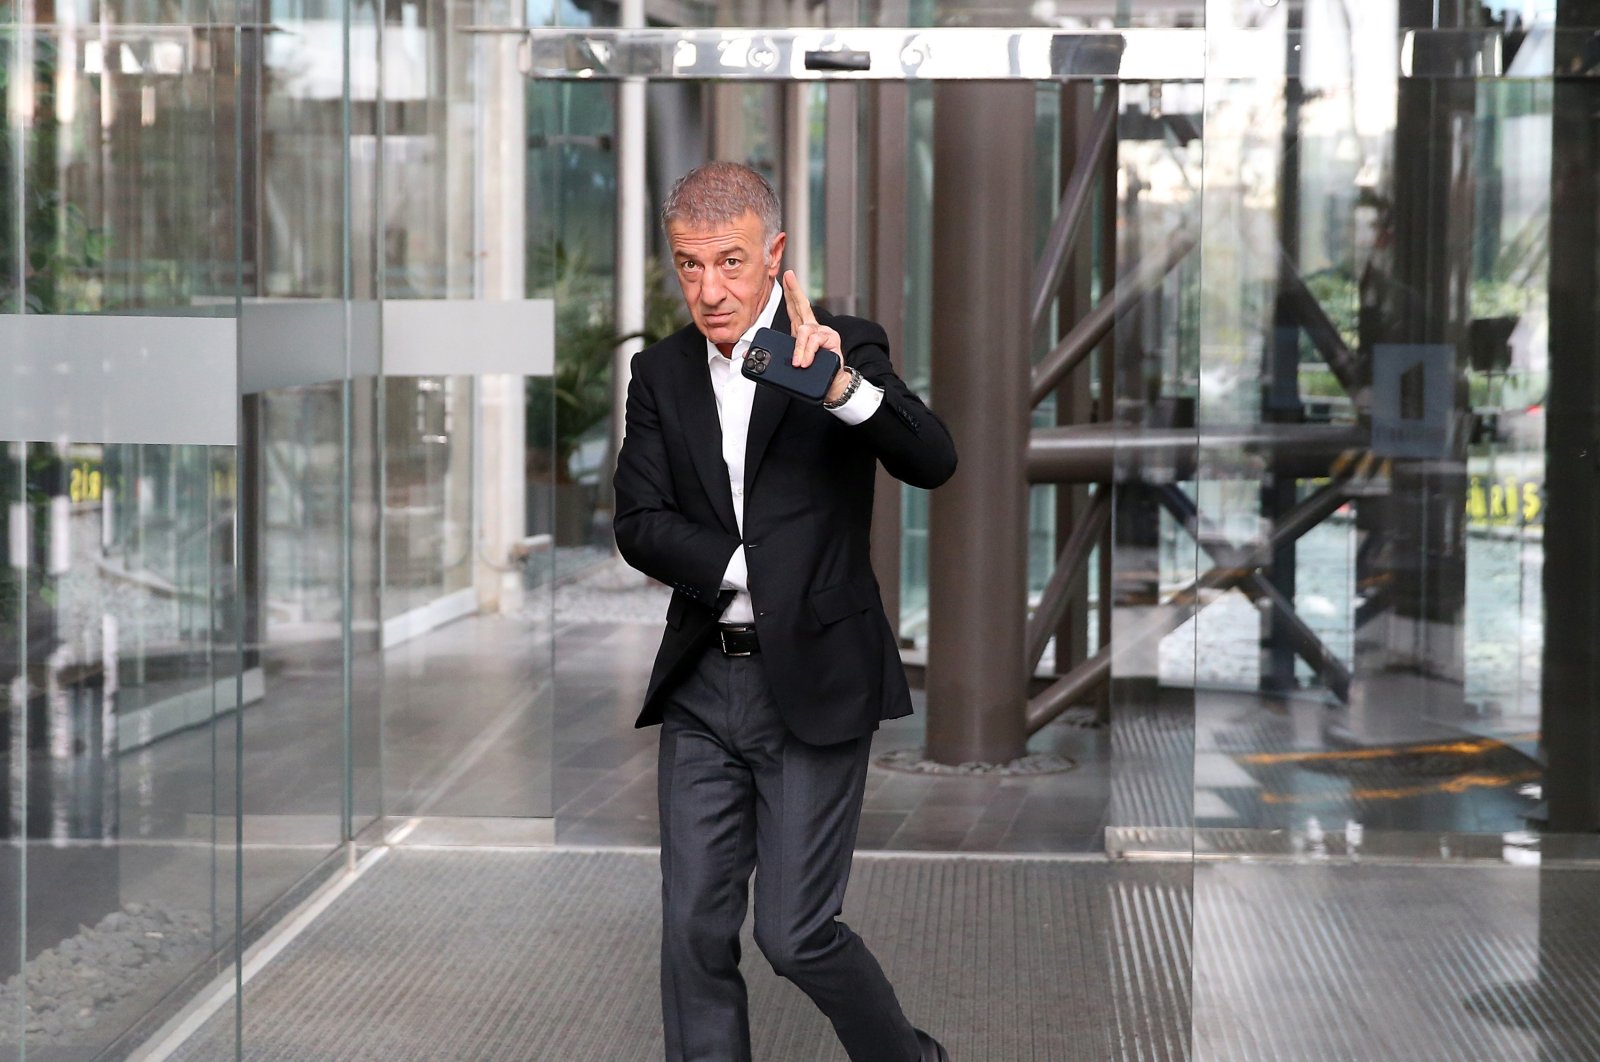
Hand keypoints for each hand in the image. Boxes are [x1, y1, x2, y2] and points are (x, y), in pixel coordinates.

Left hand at [782, 270, 851, 401]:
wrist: (831, 385)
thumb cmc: (811, 373)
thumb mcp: (789, 363)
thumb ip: (772, 356)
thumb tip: (747, 354)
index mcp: (802, 331)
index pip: (795, 308)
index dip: (791, 292)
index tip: (787, 277)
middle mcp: (813, 328)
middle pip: (803, 305)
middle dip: (795, 290)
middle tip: (789, 277)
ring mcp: (823, 332)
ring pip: (805, 331)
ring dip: (799, 349)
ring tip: (798, 363)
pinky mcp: (831, 339)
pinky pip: (814, 342)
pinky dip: (807, 353)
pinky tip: (806, 362)